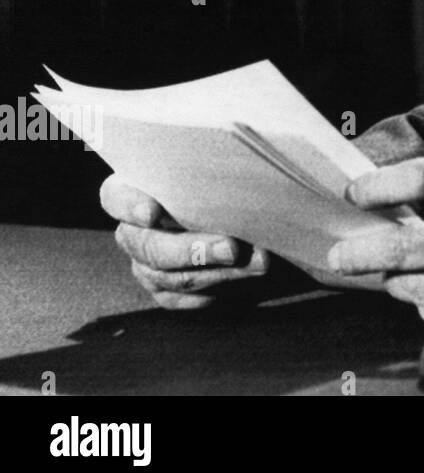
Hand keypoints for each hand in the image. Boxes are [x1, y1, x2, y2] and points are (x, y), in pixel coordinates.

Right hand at [100, 174, 307, 309]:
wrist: (250, 221)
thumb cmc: (231, 186)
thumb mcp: (222, 174)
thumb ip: (214, 176)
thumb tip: (237, 179)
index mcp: (136, 191)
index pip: (115, 196)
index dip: (130, 205)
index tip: (153, 213)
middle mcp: (133, 231)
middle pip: (148, 245)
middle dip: (194, 249)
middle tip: (233, 248)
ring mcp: (144, 264)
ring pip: (169, 276)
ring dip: (219, 272)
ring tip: (258, 262)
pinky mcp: (163, 291)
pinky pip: (180, 298)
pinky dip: (215, 289)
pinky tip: (243, 278)